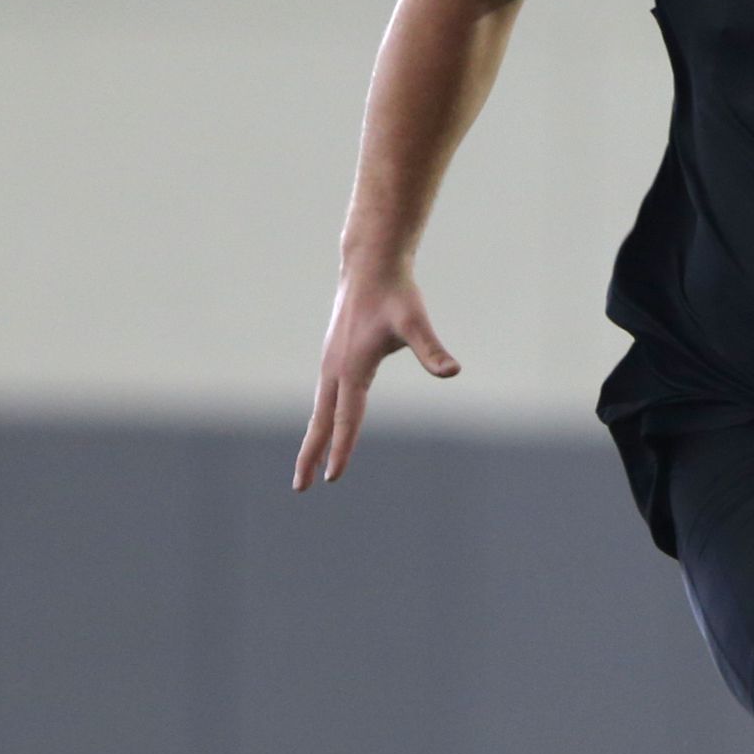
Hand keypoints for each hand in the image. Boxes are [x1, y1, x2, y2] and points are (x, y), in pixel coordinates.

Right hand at [292, 268, 458, 489]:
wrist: (370, 266)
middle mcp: (335, 369)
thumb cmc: (396, 294)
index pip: (347, 419)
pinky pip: (325, 397)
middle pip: (321, 421)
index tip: (332, 479)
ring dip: (313, 439)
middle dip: (311, 455)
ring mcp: (331, 363)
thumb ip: (431, 349)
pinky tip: (325, 428)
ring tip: (307, 466)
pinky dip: (321, 419)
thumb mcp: (416, 322)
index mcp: (351, 369)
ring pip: (320, 410)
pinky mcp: (334, 357)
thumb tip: (452, 371)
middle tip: (300, 488)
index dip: (341, 449)